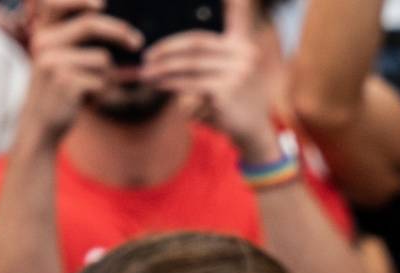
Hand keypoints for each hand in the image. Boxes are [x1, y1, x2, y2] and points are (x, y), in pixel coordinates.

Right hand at [20, 0, 143, 148]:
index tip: (101, 4)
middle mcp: (44, 43)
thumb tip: (109, 20)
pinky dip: (103, 91)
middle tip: (137, 42)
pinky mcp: (66, 82)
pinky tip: (86, 99)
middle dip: (119, 32)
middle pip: (90, 25)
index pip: (54, 4)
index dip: (78, 0)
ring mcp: (53, 62)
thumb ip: (74, 38)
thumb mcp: (59, 58)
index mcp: (42, 34)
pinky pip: (103, 80)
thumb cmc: (58, 89)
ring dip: (106, 75)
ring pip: (102, 59)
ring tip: (89, 88)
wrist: (41, 123)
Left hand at [140, 0, 276, 162]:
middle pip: (195, 44)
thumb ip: (208, 57)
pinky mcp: (225, 93)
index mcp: (243, 45)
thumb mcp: (228, 74)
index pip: (232, 18)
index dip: (229, 4)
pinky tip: (158, 85)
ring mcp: (237, 74)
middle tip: (146, 58)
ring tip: (145, 74)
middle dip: (166, 50)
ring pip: (189, 66)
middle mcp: (244, 55)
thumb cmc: (232, 101)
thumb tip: (168, 48)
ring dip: (162, 70)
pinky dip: (170, 84)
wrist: (253, 133)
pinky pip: (189, 84)